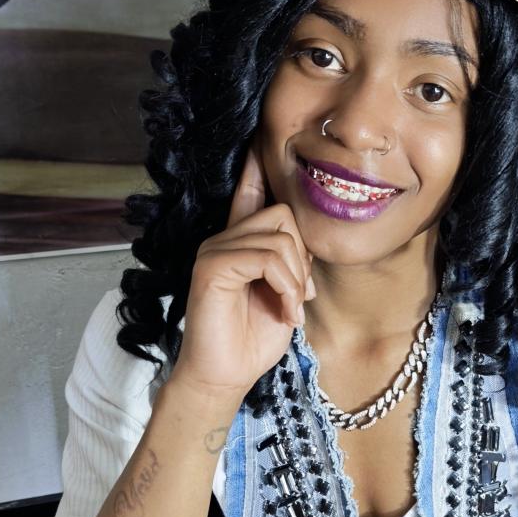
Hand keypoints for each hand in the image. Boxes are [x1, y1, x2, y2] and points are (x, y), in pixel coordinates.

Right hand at [170, 144, 315, 397]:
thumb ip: (291, 264)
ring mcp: (214, 249)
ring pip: (278, 237)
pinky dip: (286, 285)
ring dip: (296, 279)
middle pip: (283, 215)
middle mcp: (223, 238)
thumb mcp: (284, 294)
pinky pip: (266, 257)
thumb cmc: (253, 340)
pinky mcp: (212, 265)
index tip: (261, 139)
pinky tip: (285, 312)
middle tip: (298, 296)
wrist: (225, 376)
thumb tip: (305, 245)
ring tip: (290, 308)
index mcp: (239, 242)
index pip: (249, 192)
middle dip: (301, 257)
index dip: (256, 166)